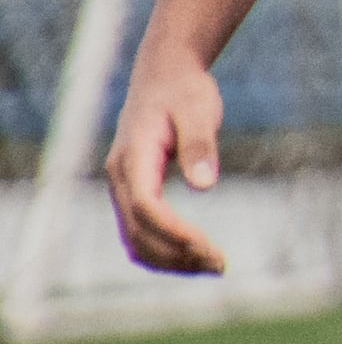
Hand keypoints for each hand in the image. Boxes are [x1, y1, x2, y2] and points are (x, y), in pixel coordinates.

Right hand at [102, 46, 226, 277]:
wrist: (164, 77)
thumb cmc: (184, 92)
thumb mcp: (198, 110)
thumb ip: (200, 145)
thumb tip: (204, 185)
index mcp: (133, 157)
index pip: (146, 206)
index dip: (174, 232)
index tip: (208, 248)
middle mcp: (120, 177)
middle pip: (138, 231)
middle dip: (176, 254)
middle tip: (221, 265)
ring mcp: (122, 187)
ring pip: (134, 239)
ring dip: (170, 260)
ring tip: (213, 266)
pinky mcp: (133, 192)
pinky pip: (138, 233)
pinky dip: (163, 251)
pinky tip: (194, 257)